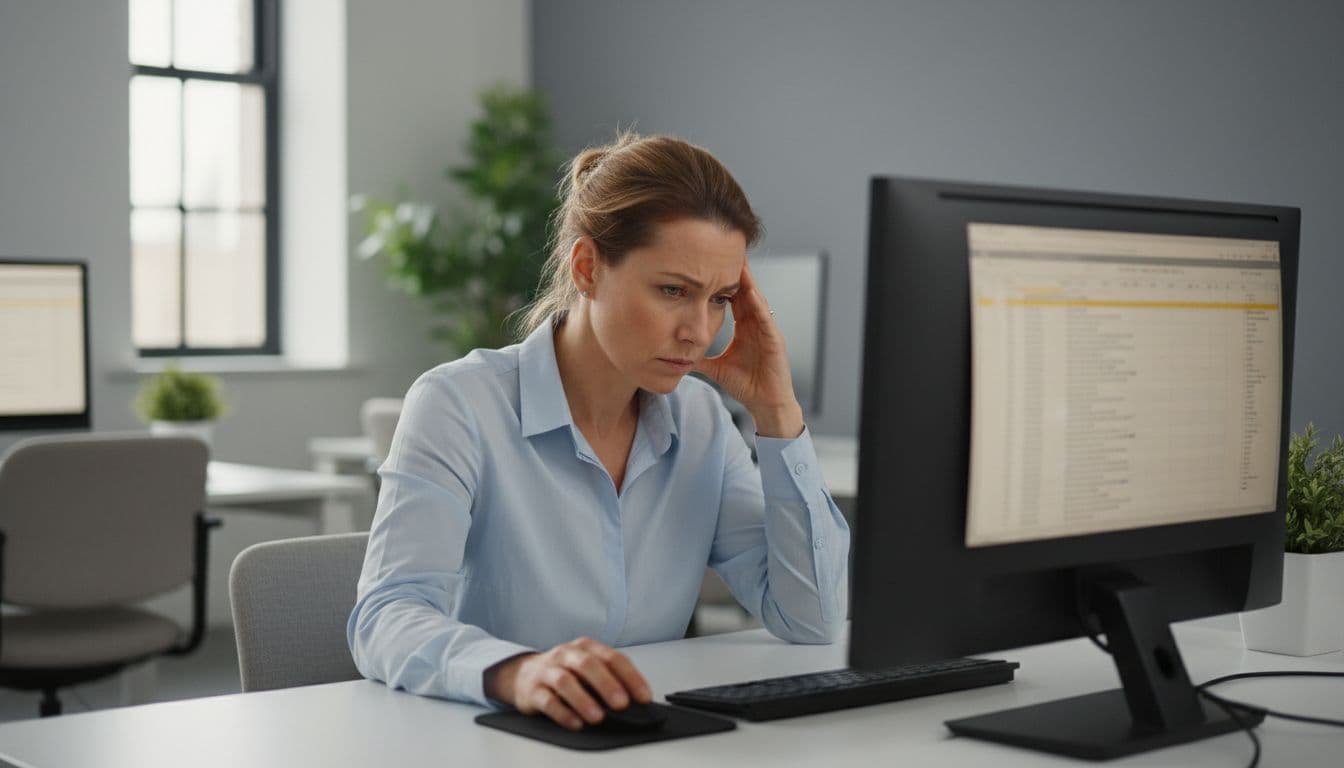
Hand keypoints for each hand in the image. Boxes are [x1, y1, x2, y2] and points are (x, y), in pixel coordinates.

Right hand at [483, 636, 652, 730]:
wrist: (523, 674)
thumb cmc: (564, 671)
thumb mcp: (587, 667)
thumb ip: (609, 677)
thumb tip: (634, 699)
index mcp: (585, 646)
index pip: (612, 658)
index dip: (630, 677)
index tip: (643, 697)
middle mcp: (566, 655)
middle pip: (587, 665)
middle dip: (607, 685)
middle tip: (622, 704)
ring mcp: (548, 671)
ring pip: (565, 682)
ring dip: (584, 700)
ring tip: (599, 717)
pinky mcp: (533, 690)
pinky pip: (548, 701)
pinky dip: (563, 713)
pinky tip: (576, 723)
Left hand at [695, 264, 803, 437]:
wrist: (766, 404)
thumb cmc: (747, 385)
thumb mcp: (716, 368)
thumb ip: (700, 358)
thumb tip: (677, 354)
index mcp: (745, 328)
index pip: (734, 299)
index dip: (723, 282)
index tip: (710, 264)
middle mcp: (757, 325)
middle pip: (746, 293)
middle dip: (737, 273)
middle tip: (726, 250)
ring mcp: (768, 331)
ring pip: (757, 301)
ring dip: (748, 283)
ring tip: (739, 263)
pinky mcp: (775, 341)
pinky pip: (766, 319)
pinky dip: (759, 306)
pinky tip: (751, 294)